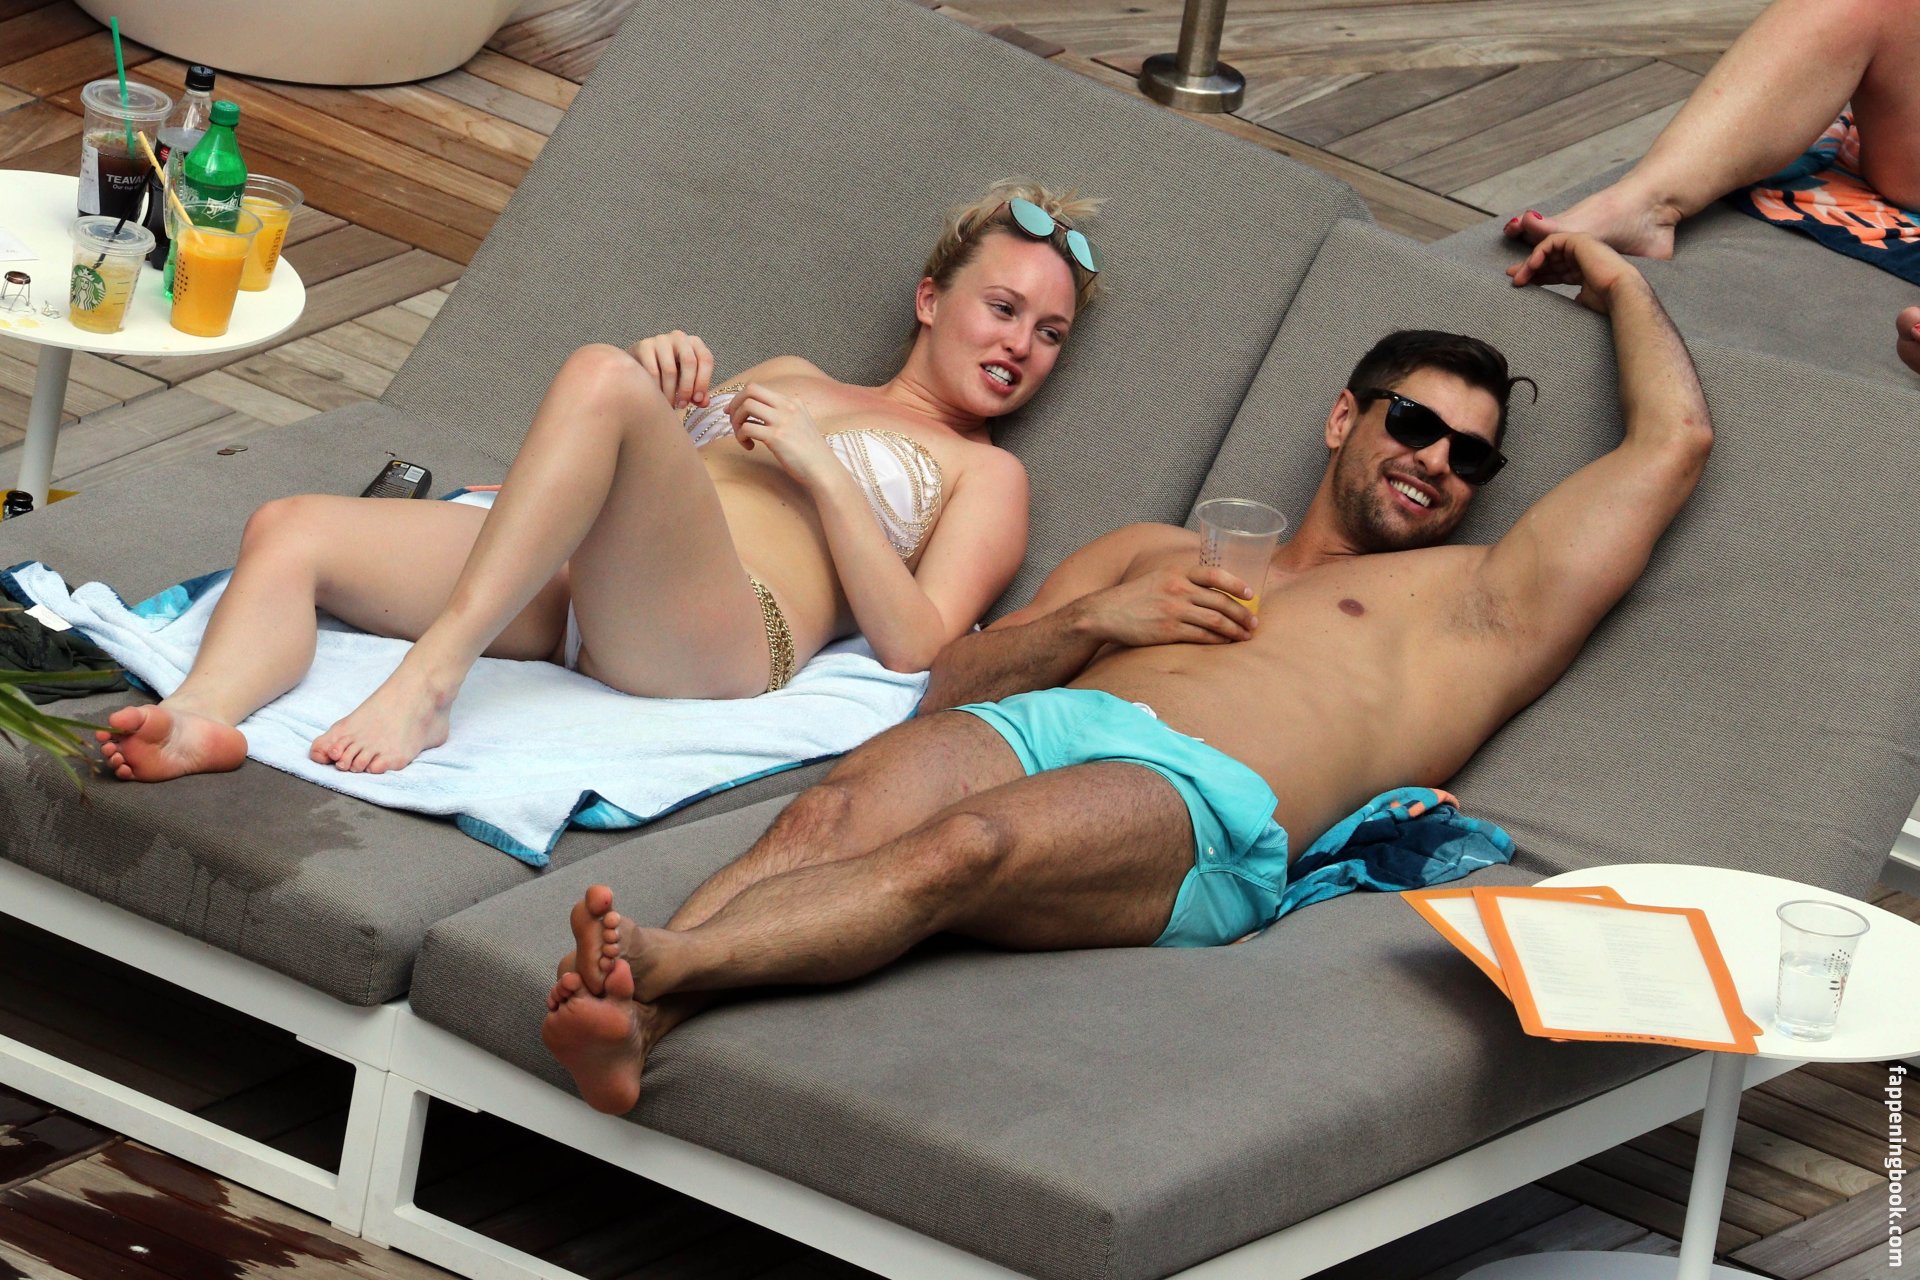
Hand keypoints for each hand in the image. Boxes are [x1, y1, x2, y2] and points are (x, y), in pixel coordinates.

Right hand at [628, 331, 713, 409]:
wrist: (642, 364)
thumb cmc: (671, 372)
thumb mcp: (687, 381)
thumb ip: (697, 393)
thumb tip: (704, 402)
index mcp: (695, 343)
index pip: (706, 359)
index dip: (703, 381)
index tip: (697, 400)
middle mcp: (679, 337)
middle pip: (689, 362)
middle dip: (687, 387)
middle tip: (682, 404)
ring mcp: (660, 340)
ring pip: (670, 369)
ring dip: (670, 392)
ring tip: (669, 404)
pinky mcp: (644, 346)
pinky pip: (652, 371)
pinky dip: (657, 388)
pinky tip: (657, 397)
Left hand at [728, 383, 836, 485]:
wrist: (823, 470)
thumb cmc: (810, 453)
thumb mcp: (801, 425)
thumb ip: (784, 415)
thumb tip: (757, 414)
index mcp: (793, 402)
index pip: (758, 388)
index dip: (740, 398)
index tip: (733, 411)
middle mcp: (788, 407)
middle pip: (750, 390)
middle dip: (735, 404)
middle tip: (732, 421)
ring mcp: (782, 421)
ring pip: (746, 406)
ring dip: (736, 420)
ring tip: (741, 435)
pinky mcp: (776, 437)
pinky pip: (747, 428)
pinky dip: (741, 437)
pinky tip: (749, 446)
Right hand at [1080, 565, 1257, 646]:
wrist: (1105, 613)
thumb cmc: (1133, 597)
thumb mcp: (1157, 579)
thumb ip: (1181, 581)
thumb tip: (1208, 590)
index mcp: (1176, 573)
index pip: (1214, 574)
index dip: (1236, 584)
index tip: (1250, 594)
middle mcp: (1178, 589)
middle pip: (1220, 601)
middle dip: (1242, 614)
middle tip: (1253, 624)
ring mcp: (1174, 610)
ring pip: (1215, 620)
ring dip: (1234, 629)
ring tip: (1245, 636)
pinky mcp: (1168, 631)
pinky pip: (1201, 636)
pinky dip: (1217, 640)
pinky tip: (1224, 643)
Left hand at [1506, 232, 1645, 314]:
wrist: (1622, 293)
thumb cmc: (1607, 300)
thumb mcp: (1583, 299)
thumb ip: (1574, 299)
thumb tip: (1564, 308)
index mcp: (1582, 269)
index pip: (1554, 270)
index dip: (1536, 276)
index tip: (1520, 284)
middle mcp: (1582, 255)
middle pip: (1548, 260)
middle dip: (1529, 269)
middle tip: (1513, 278)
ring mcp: (1581, 246)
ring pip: (1547, 250)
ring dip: (1530, 263)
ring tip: (1518, 277)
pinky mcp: (1578, 240)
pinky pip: (1551, 242)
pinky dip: (1538, 253)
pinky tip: (1530, 266)